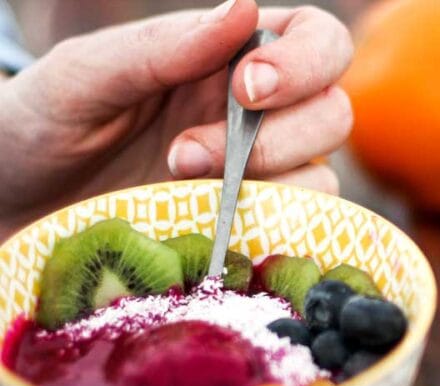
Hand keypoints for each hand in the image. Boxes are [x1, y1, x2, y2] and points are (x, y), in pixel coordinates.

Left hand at [0, 0, 352, 228]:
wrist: (14, 208)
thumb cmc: (42, 126)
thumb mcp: (82, 76)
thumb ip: (160, 46)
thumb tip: (244, 8)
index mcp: (229, 57)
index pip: (317, 41)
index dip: (304, 62)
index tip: (245, 87)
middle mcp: (258, 117)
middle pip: (335, 113)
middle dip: (278, 136)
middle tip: (188, 152)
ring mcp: (259, 181)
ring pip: (325, 177)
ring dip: (268, 185)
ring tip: (181, 187)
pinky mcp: (248, 234)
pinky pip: (297, 232)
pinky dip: (267, 230)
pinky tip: (209, 229)